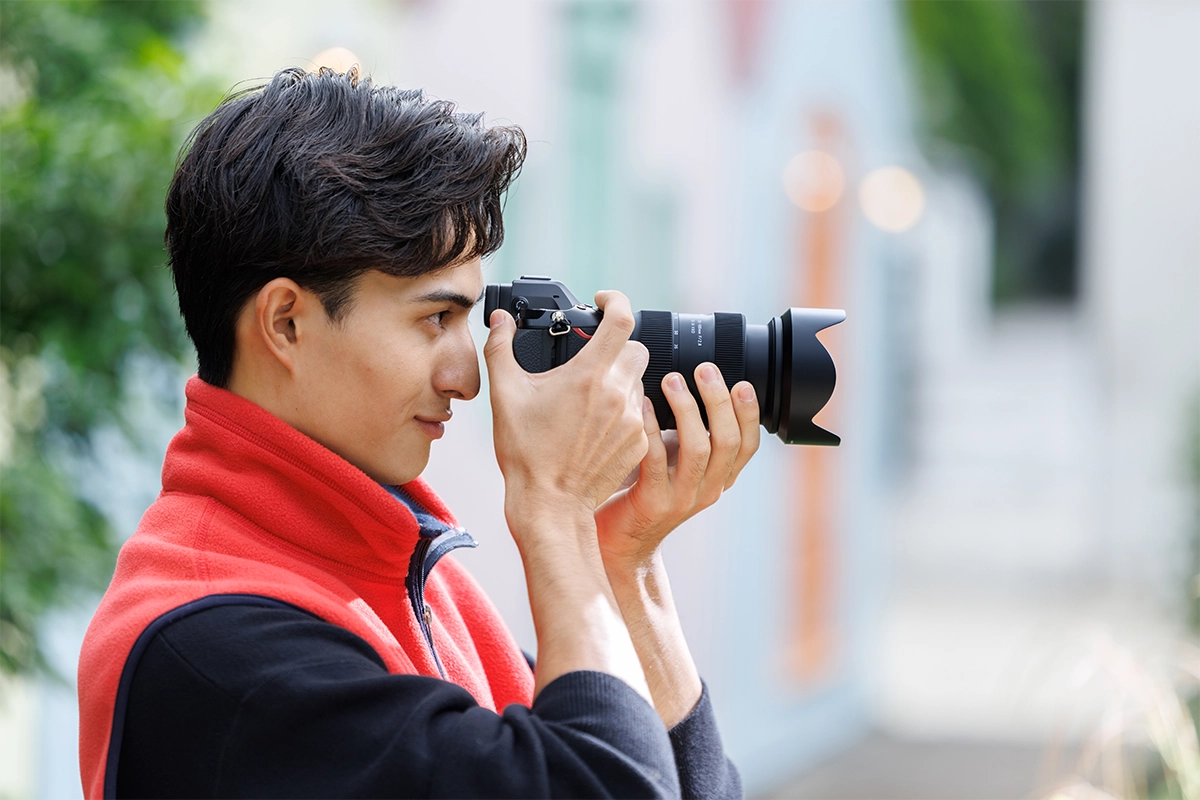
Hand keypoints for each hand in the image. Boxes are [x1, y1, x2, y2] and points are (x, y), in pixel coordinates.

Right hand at [484, 291, 650, 529]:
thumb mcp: (505, 395)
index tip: (602, 302)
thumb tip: (500, 321)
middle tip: (592, 358)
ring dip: (620, 380)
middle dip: (616, 346)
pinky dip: (623, 410)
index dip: (614, 300)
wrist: (550, 504)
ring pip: (638, 381)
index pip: (621, 319)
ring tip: (589, 398)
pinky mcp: (639, 442)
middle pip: (635, 347)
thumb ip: (500, 349)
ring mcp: (633, 420)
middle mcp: (618, 393)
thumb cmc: (526, 453)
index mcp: (589, 375)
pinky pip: (640, 413)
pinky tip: (596, 426)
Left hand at [595, 363, 760, 564]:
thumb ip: (692, 436)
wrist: (621, 542)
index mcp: (719, 480)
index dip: (749, 414)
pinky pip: (656, 458)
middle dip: (718, 401)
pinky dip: (651, 427)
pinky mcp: (652, 502)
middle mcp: (706, 490)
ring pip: (697, 448)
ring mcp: (681, 498)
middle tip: (704, 371)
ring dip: (686, 409)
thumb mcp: (679, 465)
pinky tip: (641, 404)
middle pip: (726, 442)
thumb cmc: (646, 493)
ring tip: (672, 380)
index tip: (741, 383)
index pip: (747, 446)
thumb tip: (695, 385)